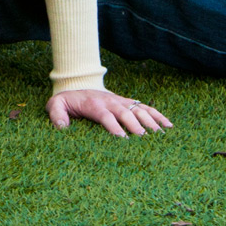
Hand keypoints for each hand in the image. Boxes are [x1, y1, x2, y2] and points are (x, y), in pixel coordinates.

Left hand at [46, 88, 172, 135]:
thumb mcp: (55, 104)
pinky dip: (158, 116)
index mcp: (94, 104)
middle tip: (146, 141)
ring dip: (151, 122)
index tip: (123, 140)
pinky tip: (169, 126)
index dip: (114, 127)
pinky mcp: (129, 103)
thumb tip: (61, 126)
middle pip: (126, 114)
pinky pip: (146, 108)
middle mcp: (111, 102)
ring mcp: (122, 102)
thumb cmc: (67, 100)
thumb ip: (56, 114)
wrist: (78, 84)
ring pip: (139, 110)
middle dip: (136, 127)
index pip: (105, 116)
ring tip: (162, 136)